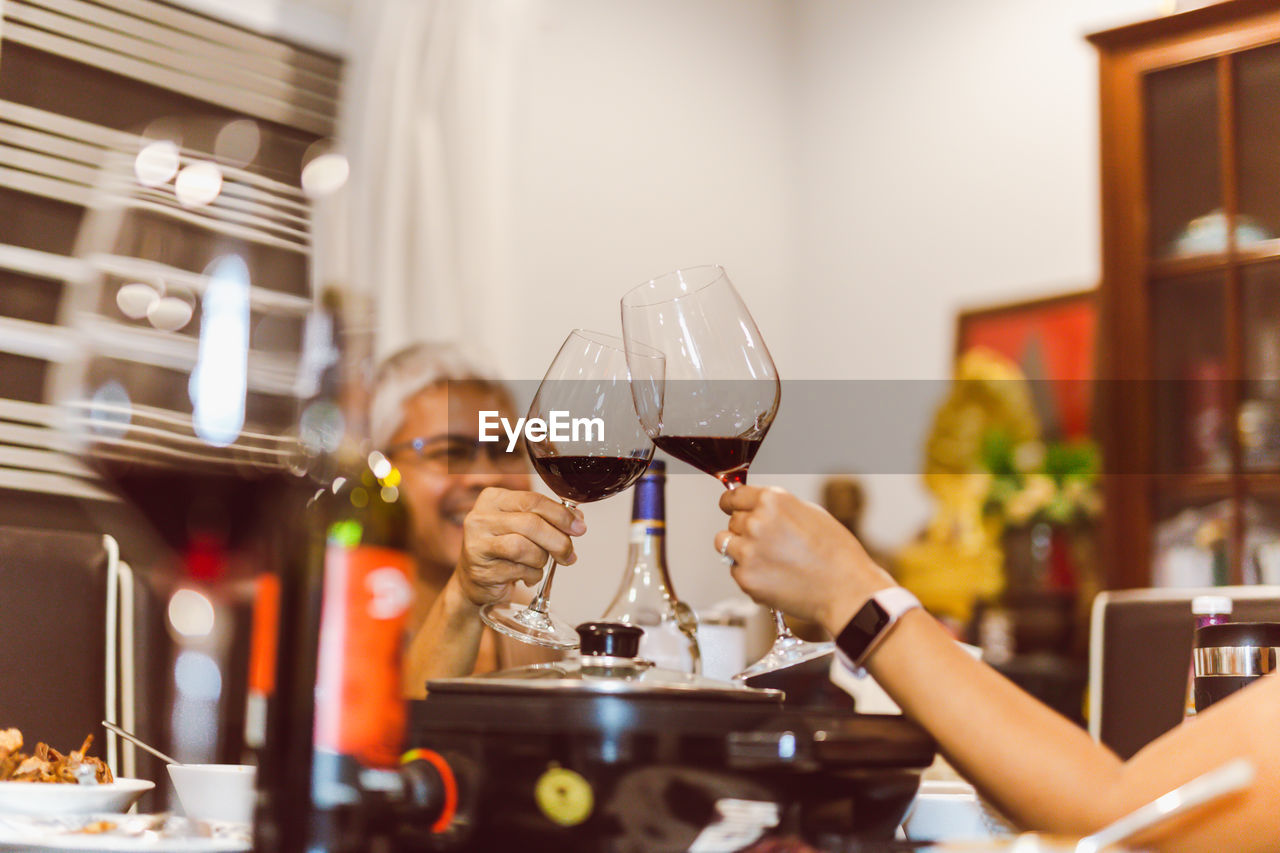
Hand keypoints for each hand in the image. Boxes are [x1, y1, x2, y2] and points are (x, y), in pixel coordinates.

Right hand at [455, 487, 585, 606]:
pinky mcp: (480, 570)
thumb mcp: (522, 526)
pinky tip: (526, 575)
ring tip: (539, 564)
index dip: (561, 514)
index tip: (579, 527)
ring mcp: (477, 544)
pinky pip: (519, 571)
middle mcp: (481, 518)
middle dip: (558, 541)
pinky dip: (532, 575)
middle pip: (531, 524)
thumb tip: (577, 520)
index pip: (533, 500)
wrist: (475, 580)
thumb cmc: (503, 549)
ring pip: (524, 548)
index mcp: (493, 499)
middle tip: (569, 554)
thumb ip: (547, 518)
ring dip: (541, 559)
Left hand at [716, 486, 895, 633]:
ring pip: (725, 543)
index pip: (734, 496)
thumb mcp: (809, 514)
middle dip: (745, 530)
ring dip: (740, 549)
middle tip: (769, 544)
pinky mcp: (745, 577)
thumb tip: (758, 509)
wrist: (846, 590)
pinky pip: (735, 569)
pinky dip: (749, 573)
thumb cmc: (837, 553)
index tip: (730, 508)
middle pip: (732, 521)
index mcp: (772, 500)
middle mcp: (756, 521)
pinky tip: (773, 576)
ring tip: (768, 559)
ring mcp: (748, 550)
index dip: (732, 503)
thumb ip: (778, 509)